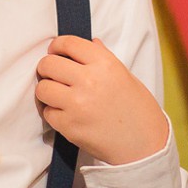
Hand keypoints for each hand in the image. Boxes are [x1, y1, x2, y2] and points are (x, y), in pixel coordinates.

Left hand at [35, 36, 168, 165]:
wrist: (145, 145)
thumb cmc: (138, 109)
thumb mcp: (126, 76)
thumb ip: (104, 57)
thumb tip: (91, 42)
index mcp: (105, 64)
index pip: (69, 43)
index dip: (57, 46)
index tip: (55, 52)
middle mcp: (89, 81)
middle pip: (48, 64)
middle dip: (47, 68)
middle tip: (53, 75)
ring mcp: (77, 104)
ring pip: (42, 89)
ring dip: (47, 91)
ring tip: (57, 95)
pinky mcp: (69, 126)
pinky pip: (47, 113)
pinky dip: (53, 113)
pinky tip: (65, 114)